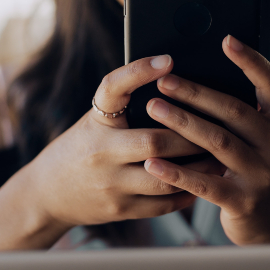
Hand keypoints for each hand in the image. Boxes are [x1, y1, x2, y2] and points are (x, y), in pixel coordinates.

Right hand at [23, 54, 218, 231]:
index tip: (169, 59)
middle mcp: (101, 152)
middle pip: (155, 141)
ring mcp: (111, 184)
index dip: (141, 70)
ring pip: (165, 177)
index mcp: (96, 121)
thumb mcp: (96, 120)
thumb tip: (173, 77)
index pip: (115, 87)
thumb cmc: (83, 146)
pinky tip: (205, 181)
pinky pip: (163, 204)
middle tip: (219, 125)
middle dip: (191, 135)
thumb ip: (126, 104)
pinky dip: (187, 192)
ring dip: (197, 167)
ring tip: (221, 156)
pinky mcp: (121, 210)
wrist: (47, 193)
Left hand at [142, 36, 269, 244]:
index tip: (226, 39)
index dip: (250, 61)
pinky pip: (205, 183)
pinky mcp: (243, 202)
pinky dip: (177, 172)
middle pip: (235, 111)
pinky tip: (152, 163)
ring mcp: (263, 176)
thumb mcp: (261, 140)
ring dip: (183, 122)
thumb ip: (243, 114)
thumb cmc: (256, 170)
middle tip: (164, 80)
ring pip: (218, 142)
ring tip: (153, 107)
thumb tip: (199, 73)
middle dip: (196, 93)